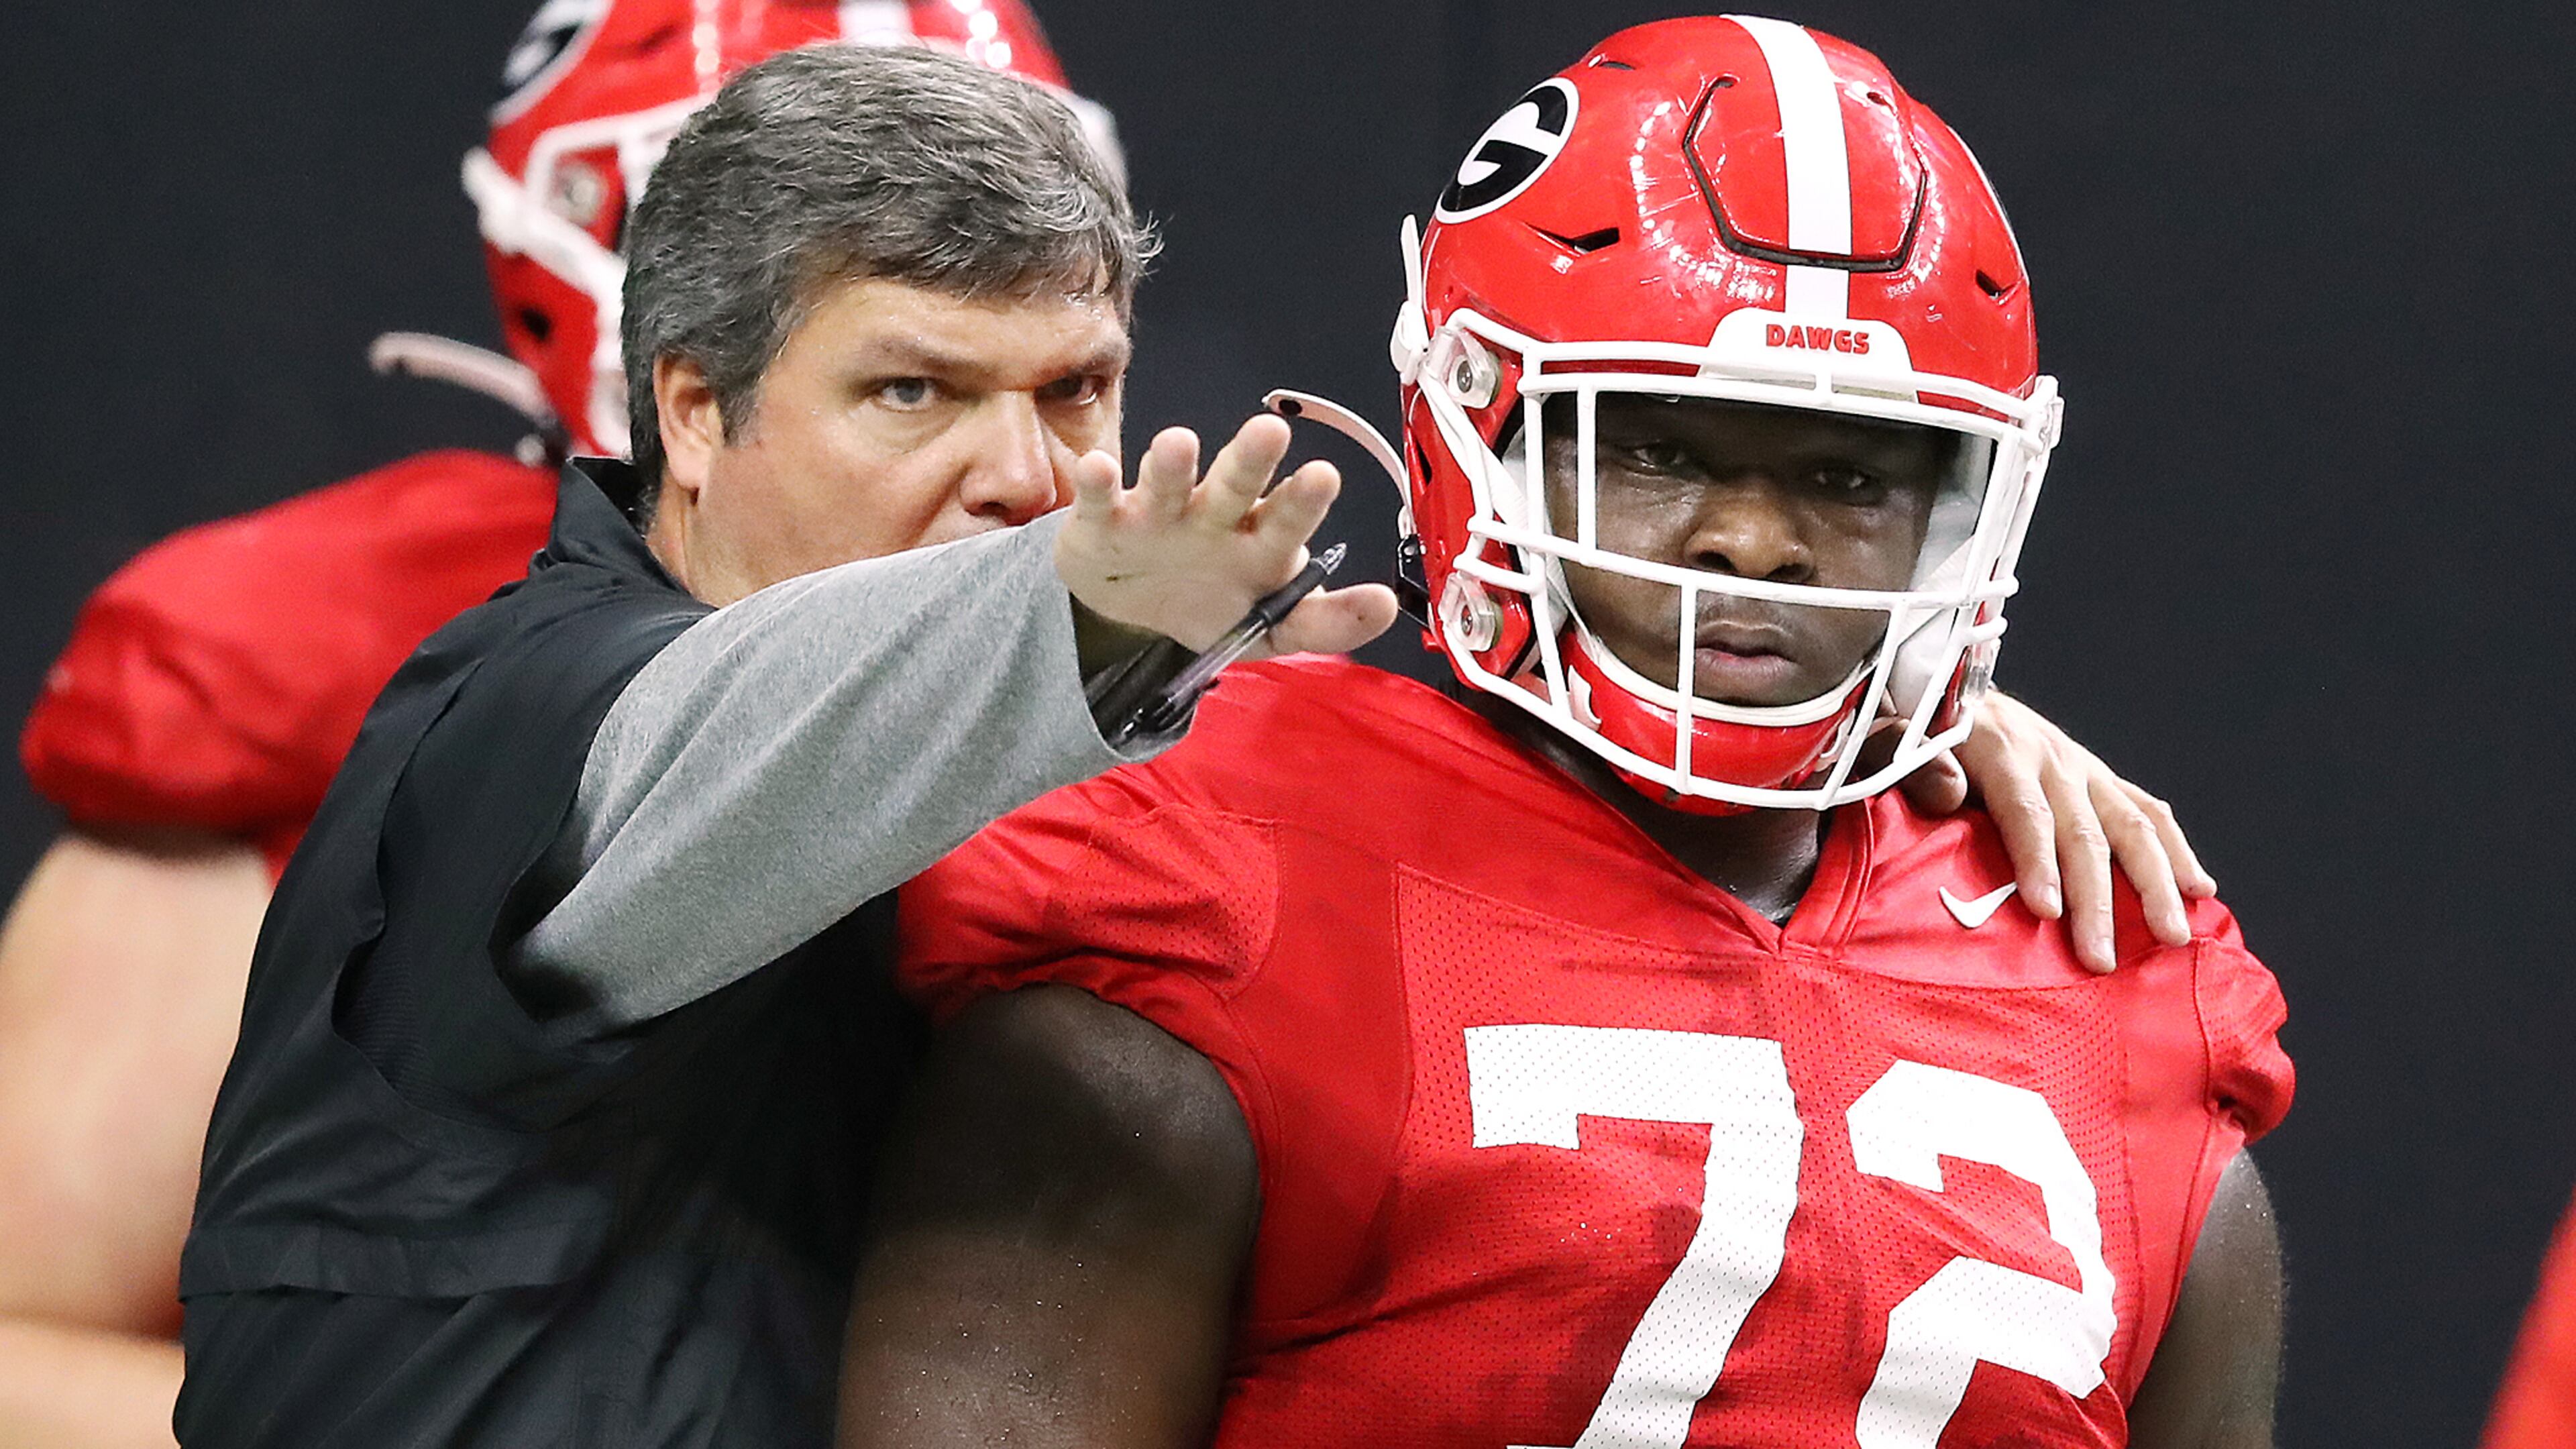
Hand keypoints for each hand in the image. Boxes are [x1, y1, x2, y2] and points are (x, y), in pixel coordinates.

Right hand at [1056, 416, 1397, 655]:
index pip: (1286, 518)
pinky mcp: (1104, 521)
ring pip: (1167, 483)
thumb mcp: (1270, 628)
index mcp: (1259, 541)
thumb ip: (1326, 623)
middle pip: (1234, 485)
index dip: (1302, 501)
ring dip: (1171, 465)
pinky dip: (1096, 485)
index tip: (1322, 476)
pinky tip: (1098, 470)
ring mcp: (1158, 514)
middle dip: (1250, 461)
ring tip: (1178, 443)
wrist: (1130, 610)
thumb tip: (1387, 606)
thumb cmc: (1211, 602)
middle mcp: (1214, 517)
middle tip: (1269, 433)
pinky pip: (1099, 500)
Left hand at [1894, 691, 2214, 973]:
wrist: (1944, 686)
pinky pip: (2146, 811)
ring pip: (2131, 824)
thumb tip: (1949, 791)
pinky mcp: (2098, 776)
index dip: (2036, 860)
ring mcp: (2081, 766)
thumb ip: (1910, 761)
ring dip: (2155, 884)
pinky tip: (2199, 889)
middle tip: (2100, 961)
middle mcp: (2050, 756)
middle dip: (2096, 900)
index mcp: (1998, 747)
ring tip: (2172, 936)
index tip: (2046, 911)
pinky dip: (2176, 850)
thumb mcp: (1896, 734)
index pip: (2024, 810)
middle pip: (2083, 832)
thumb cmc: (1913, 728)